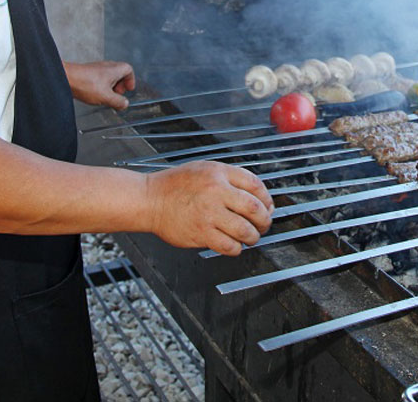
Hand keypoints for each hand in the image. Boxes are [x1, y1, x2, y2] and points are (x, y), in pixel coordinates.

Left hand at [63, 60, 135, 108]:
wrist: (66, 78)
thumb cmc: (84, 83)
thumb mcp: (106, 97)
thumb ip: (118, 101)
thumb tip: (124, 103)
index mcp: (114, 69)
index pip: (129, 70)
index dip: (131, 80)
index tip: (129, 88)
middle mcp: (107, 66)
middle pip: (119, 73)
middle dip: (120, 85)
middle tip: (118, 94)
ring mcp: (97, 68)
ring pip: (109, 75)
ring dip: (110, 86)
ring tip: (107, 95)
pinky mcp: (88, 72)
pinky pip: (100, 77)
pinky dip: (101, 85)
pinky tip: (97, 93)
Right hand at [145, 161, 273, 256]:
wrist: (150, 200)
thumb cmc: (176, 185)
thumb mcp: (206, 168)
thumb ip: (231, 178)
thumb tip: (258, 198)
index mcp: (219, 173)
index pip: (256, 185)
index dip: (267, 199)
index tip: (267, 207)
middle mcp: (216, 191)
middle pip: (255, 208)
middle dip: (265, 220)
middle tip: (263, 225)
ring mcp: (209, 213)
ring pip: (245, 230)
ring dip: (253, 237)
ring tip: (250, 237)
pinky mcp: (201, 233)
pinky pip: (230, 246)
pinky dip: (236, 248)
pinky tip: (233, 244)